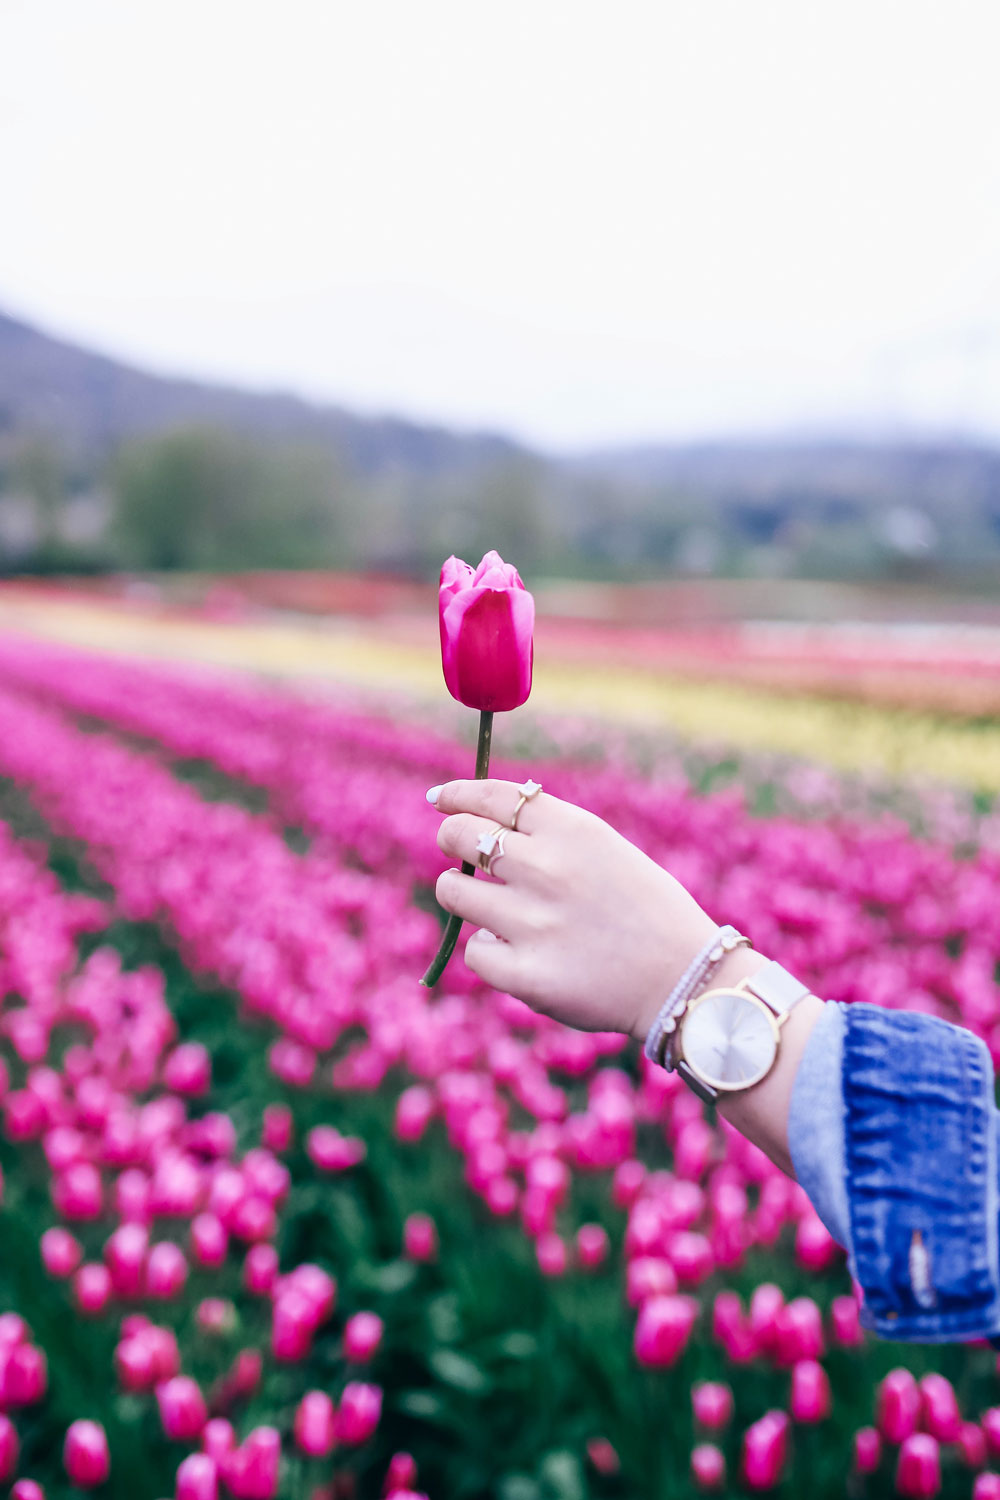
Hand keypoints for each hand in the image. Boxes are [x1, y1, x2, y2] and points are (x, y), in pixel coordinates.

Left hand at [430, 777, 721, 1040]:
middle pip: (459, 836)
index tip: (440, 799)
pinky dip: (489, 949)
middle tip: (459, 852)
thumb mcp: (606, 850)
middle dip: (451, 839)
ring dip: (462, 895)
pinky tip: (517, 951)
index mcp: (572, 829)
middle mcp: (546, 868)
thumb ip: (549, 836)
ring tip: (491, 906)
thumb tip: (481, 825)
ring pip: (453, 891)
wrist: (685, 978)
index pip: (491, 795)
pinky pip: (475, 948)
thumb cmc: (646, 910)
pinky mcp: (524, 973)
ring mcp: (532, 921)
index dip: (457, 795)